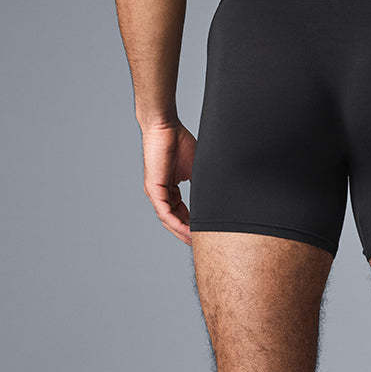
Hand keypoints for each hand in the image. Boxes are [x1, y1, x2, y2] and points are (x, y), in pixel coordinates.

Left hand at [141, 120, 195, 243]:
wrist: (166, 126)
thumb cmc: (179, 141)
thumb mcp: (196, 169)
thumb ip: (202, 185)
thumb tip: (216, 196)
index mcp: (169, 189)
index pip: (181, 213)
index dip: (192, 225)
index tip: (204, 234)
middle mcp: (160, 193)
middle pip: (174, 220)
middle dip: (187, 234)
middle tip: (200, 245)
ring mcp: (155, 192)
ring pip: (168, 220)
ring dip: (182, 232)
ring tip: (195, 242)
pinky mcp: (154, 188)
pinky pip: (165, 212)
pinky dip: (176, 223)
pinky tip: (187, 230)